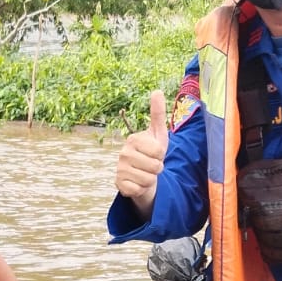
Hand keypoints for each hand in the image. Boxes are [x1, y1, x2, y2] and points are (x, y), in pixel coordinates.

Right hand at [114, 90, 168, 212]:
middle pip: (155, 166)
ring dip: (151, 179)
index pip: (159, 151)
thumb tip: (157, 90)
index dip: (162, 155)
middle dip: (158, 168)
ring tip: (145, 173)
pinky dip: (142, 189)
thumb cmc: (151, 153)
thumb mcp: (158, 134)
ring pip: (148, 179)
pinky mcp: (119, 184)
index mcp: (133, 139)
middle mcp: (123, 153)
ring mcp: (120, 169)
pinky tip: (137, 183)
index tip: (155, 153)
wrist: (141, 174)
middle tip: (151, 165)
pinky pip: (139, 189)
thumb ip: (157, 113)